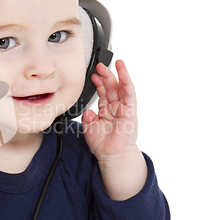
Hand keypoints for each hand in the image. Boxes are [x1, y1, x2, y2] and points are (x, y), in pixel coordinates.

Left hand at [82, 60, 146, 199]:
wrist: (112, 156)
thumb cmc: (103, 145)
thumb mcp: (89, 129)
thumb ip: (87, 118)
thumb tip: (87, 111)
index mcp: (107, 111)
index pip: (103, 93)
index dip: (98, 83)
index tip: (93, 74)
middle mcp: (116, 108)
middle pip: (112, 87)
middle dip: (106, 75)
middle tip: (99, 65)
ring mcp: (124, 108)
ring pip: (122, 87)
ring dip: (118, 74)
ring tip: (114, 63)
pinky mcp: (131, 110)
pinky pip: (130, 93)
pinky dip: (127, 82)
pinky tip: (123, 72)